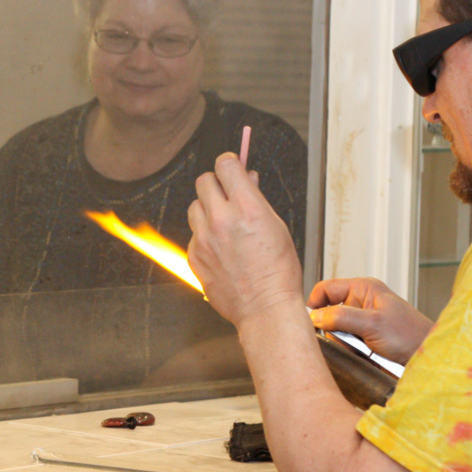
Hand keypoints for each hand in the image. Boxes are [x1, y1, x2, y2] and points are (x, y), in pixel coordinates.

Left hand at [187, 153, 303, 328]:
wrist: (264, 308)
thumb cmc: (278, 273)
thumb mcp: (277, 227)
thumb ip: (257, 200)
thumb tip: (246, 180)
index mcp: (247, 208)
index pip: (226, 165)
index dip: (230, 163)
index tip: (232, 166)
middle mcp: (221, 220)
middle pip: (204, 181)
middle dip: (217, 183)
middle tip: (227, 194)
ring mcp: (204, 239)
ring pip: (195, 206)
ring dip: (207, 208)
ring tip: (224, 224)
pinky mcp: (194, 256)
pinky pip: (194, 234)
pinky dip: (205, 235)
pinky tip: (221, 248)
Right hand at [307, 277, 433, 363]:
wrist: (426, 356)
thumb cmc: (409, 334)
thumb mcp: (372, 324)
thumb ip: (341, 317)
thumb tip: (315, 316)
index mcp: (363, 288)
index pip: (326, 288)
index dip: (315, 303)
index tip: (311, 323)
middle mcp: (361, 301)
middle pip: (328, 310)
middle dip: (330, 327)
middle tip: (339, 339)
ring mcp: (362, 319)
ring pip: (336, 328)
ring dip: (340, 341)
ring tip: (356, 348)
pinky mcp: (364, 336)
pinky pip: (345, 340)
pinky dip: (347, 349)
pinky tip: (358, 354)